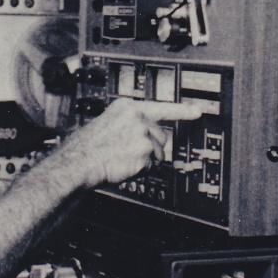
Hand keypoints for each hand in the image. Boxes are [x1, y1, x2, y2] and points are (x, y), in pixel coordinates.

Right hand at [62, 98, 202, 187]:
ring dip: (146, 160)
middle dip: (151, 147)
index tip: (198, 111)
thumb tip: (147, 132)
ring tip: (123, 159)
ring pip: (158, 153)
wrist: (78, 162)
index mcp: (128, 107)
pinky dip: (141, 171)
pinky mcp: (145, 153)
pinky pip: (152, 167)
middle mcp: (138, 118)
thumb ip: (130, 123)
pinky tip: (124, 166)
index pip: (162, 107)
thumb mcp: (107, 123)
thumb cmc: (87, 147)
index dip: (183, 110)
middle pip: (161, 137)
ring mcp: (143, 135)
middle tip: (129, 152)